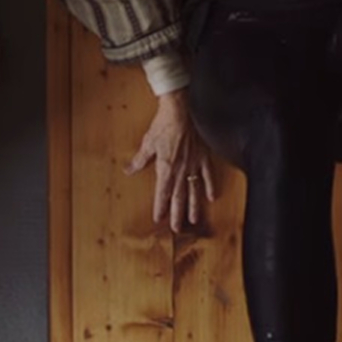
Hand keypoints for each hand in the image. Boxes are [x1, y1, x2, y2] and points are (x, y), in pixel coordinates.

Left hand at [125, 89, 215, 231]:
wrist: (179, 112)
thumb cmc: (162, 126)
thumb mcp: (147, 144)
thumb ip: (139, 160)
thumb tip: (128, 170)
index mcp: (165, 168)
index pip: (162, 192)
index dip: (160, 206)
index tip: (158, 218)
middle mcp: (180, 170)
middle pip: (178, 196)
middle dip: (176, 213)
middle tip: (176, 228)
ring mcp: (193, 164)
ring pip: (193, 190)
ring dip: (193, 206)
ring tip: (193, 220)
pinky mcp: (202, 157)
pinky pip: (208, 175)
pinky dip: (210, 186)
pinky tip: (212, 197)